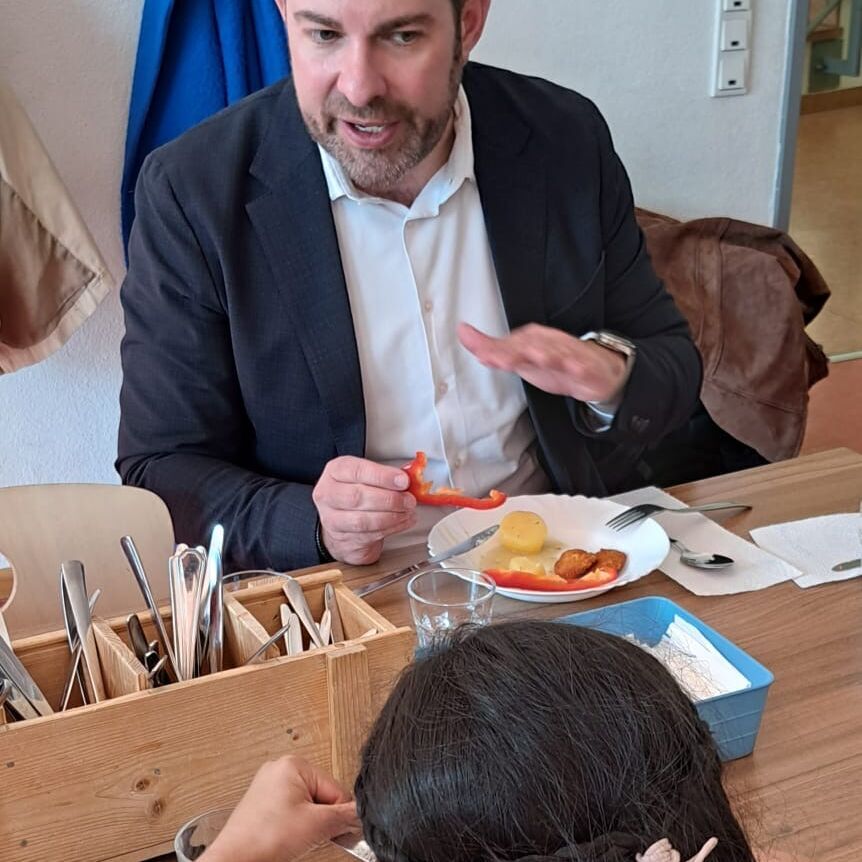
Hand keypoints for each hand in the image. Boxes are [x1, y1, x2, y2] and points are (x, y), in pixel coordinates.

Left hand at [201, 756, 358, 861]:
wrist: (234, 860)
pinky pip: (292, 811)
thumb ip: (345, 816)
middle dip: (322, 819)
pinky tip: (287, 839)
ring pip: (307, 805)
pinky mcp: (262, 803)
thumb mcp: (316, 825)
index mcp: (294, 763)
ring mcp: (269, 786)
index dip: (338, 814)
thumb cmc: (264, 838)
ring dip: (310, 824)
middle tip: (311, 837)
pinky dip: (295, 826)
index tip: (337, 831)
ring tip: (295, 839)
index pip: (335, 789)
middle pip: (321, 796)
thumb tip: (363, 813)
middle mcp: (280, 769)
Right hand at [313, 456, 417, 564]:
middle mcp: (328, 495)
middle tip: (408, 499)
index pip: (356, 471)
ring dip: (391, 516)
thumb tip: (408, 479)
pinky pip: (369, 536)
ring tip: (407, 511)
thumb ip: (385, 476)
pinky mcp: (343, 540)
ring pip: (362, 520)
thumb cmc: (356, 494)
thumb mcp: (367, 477)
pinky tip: (402, 522)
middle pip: (357, 497)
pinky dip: (391, 529)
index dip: (382, 476)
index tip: (403, 480)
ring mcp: (332, 520)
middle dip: (389, 499)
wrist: (342, 522)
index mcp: (335, 472)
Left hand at [458, 322, 627, 403]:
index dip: (495, 350)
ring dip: (547, 354)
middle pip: (530, 347)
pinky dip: (578, 365)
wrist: (594, 370)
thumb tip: (464, 335)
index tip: (482, 354)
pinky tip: (574, 367)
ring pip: (556, 353)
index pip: (509, 344)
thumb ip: (491, 350)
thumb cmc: (552, 363)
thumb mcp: (519, 359)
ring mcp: (568, 354)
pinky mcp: (585, 367)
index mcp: (530, 339)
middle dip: (515, 352)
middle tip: (500, 358)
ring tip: (537, 357)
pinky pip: (582, 366)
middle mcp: (547, 342)